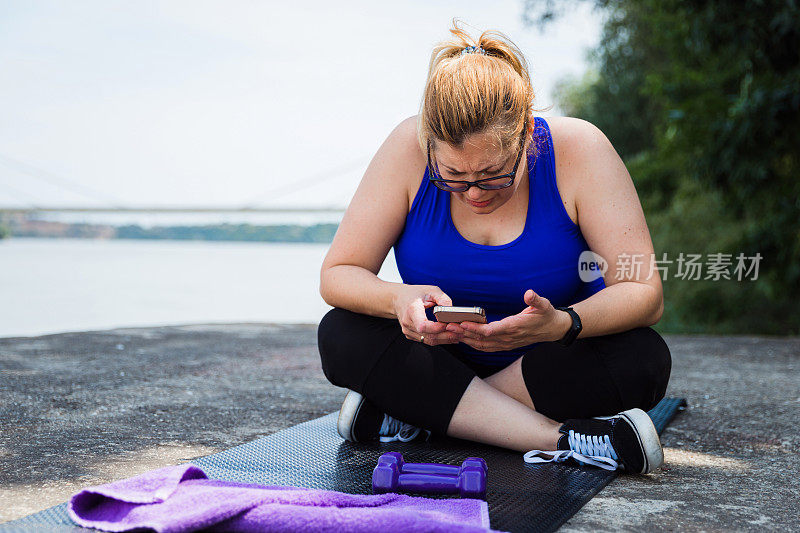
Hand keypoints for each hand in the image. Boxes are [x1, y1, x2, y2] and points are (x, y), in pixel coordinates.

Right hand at [393, 285, 462, 345]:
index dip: (437, 328)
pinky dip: (438, 339)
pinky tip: (448, 335)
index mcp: (412, 310)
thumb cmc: (415, 293)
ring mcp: (408, 331)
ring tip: (458, 335)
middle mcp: (408, 323)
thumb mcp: (430, 290)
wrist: (398, 299)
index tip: (448, 324)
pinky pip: (426, 340)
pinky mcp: (410, 335)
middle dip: (447, 335)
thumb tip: (452, 310)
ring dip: (445, 339)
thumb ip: (443, 298)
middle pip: (429, 336)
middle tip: (460, 332)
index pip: (423, 326)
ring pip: (429, 341)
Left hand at [444, 289, 571, 351]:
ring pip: (482, 344)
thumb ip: (536, 300)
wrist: (552, 329)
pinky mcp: (504, 345)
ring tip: (450, 332)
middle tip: (447, 326)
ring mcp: (506, 343)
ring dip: (465, 339)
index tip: (463, 322)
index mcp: (516, 327)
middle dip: (464, 333)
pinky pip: (485, 347)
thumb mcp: (545, 305)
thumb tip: (529, 293)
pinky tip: (462, 338)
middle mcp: (509, 338)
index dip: (476, 328)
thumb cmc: (546, 315)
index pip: (492, 330)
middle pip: (482, 338)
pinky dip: (472, 343)